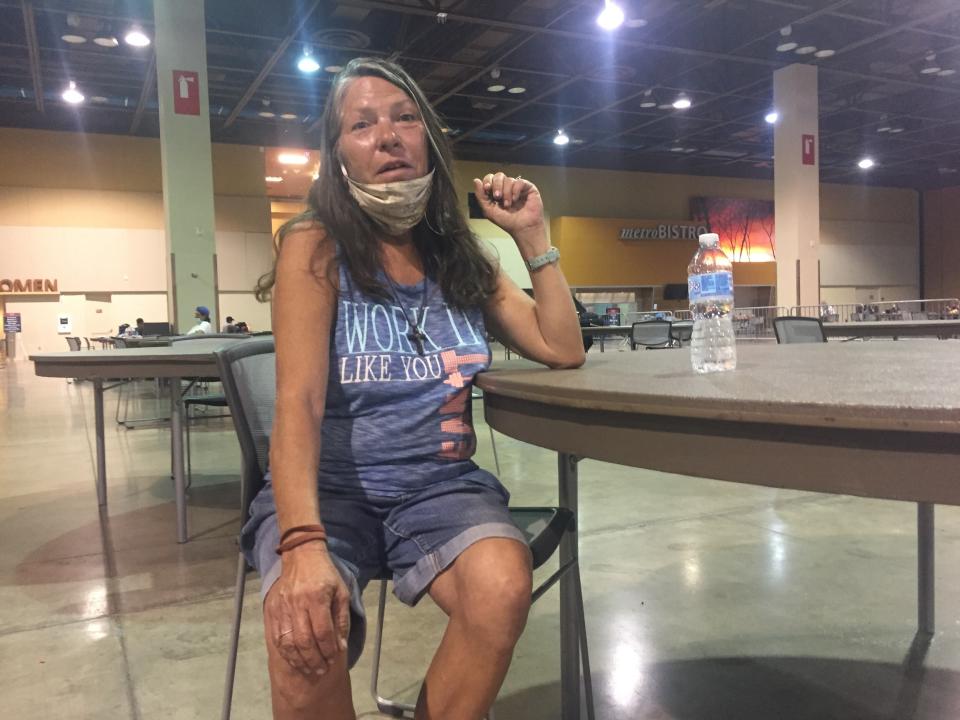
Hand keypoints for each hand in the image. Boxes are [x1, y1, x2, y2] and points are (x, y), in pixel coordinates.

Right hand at [264, 543, 350, 675]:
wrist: (301, 556)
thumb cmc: (325, 575)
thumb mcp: (341, 592)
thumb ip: (341, 620)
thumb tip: (340, 646)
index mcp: (316, 597)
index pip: (322, 631)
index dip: (328, 649)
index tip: (333, 659)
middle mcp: (297, 603)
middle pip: (304, 640)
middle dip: (314, 660)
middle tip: (322, 670)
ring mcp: (281, 607)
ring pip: (287, 642)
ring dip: (299, 660)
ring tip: (310, 669)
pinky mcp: (271, 609)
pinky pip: (276, 637)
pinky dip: (286, 653)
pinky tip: (295, 660)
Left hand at [473, 172, 545, 243]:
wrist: (523, 228)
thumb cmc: (507, 221)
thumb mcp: (489, 210)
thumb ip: (481, 196)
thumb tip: (476, 180)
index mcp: (496, 192)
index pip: (490, 178)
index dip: (487, 181)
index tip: (487, 188)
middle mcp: (507, 188)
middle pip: (499, 175)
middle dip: (496, 185)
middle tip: (497, 197)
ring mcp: (517, 187)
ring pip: (509, 179)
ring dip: (506, 192)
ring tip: (508, 204)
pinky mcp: (528, 188)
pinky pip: (519, 181)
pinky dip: (516, 190)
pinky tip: (516, 199)